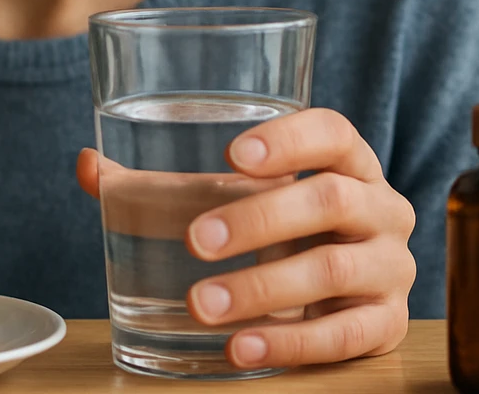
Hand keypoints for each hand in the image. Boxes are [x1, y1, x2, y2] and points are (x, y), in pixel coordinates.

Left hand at [76, 108, 414, 368]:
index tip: (232, 154)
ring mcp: (391, 266)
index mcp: (346, 161)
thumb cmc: (275, 231)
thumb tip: (87, 165)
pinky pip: (345, 335)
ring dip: (263, 288)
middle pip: (330, 200)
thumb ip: (155, 185)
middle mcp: (380, 206)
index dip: (289, 139)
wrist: (338, 295)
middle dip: (258, 220)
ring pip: (334, 269)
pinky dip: (289, 341)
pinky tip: (240, 346)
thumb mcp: (225, 202)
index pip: (332, 132)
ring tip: (201, 304)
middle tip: (194, 241)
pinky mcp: (386, 324)